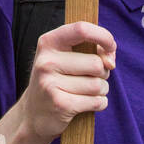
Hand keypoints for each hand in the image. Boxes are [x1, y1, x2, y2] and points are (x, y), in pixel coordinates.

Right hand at [20, 21, 116, 140]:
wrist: (32, 114)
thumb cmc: (57, 80)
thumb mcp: (66, 57)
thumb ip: (92, 50)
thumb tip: (110, 62)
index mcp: (48, 42)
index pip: (82, 29)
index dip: (104, 36)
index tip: (111, 47)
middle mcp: (46, 62)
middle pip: (96, 63)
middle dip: (103, 72)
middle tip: (91, 78)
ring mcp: (50, 84)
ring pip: (98, 84)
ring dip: (101, 90)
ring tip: (87, 92)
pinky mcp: (60, 105)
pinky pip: (97, 101)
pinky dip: (99, 103)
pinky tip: (87, 104)